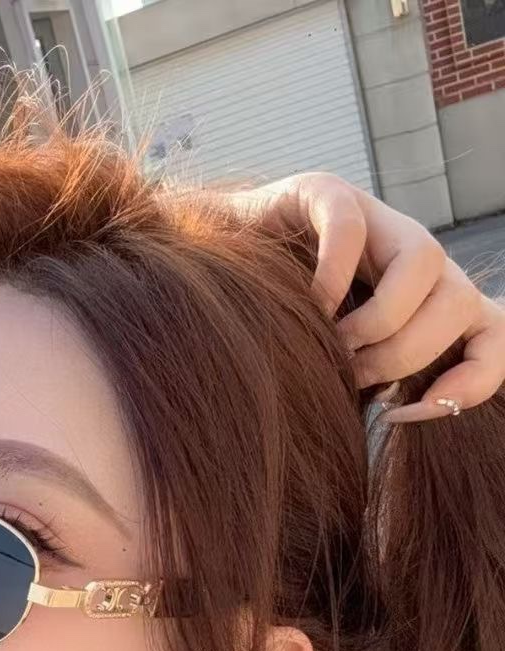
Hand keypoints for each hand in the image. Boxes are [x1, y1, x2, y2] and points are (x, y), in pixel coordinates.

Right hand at [222, 171, 504, 423]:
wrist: (212, 278)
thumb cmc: (277, 334)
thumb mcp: (338, 370)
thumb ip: (375, 386)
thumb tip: (401, 418)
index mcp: (428, 303)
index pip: (493, 335)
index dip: (469, 383)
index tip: (401, 415)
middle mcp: (414, 258)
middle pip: (461, 302)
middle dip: (405, 355)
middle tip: (351, 375)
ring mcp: (376, 220)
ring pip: (425, 260)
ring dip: (379, 320)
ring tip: (334, 342)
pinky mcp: (326, 195)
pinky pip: (349, 229)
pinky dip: (331, 277)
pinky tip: (308, 305)